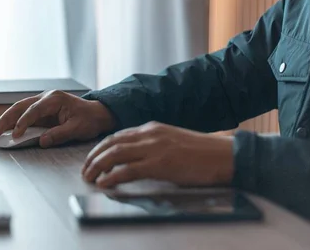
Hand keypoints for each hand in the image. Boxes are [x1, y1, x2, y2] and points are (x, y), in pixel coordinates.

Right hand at [0, 90, 116, 147]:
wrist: (96, 113)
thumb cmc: (89, 119)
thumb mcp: (77, 129)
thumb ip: (60, 134)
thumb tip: (42, 141)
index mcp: (54, 99)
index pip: (34, 110)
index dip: (23, 123)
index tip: (16, 135)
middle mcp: (45, 97)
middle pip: (19, 106)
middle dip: (5, 120)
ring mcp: (41, 102)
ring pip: (18, 109)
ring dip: (5, 120)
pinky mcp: (40, 110)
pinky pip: (23, 114)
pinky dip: (12, 122)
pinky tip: (4, 130)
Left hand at [82, 121, 233, 187]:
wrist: (224, 155)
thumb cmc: (202, 152)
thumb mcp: (172, 141)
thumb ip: (153, 145)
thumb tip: (135, 157)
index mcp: (152, 127)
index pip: (118, 135)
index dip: (100, 147)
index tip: (91, 158)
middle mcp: (150, 134)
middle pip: (111, 143)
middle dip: (93, 157)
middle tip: (85, 170)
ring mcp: (155, 148)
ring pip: (115, 154)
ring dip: (98, 166)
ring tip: (89, 177)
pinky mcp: (160, 164)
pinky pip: (128, 170)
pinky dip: (112, 176)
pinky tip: (104, 183)